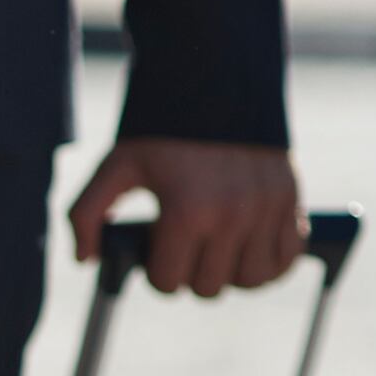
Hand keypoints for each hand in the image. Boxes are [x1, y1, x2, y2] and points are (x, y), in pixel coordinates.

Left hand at [67, 138, 306, 297]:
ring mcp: (266, 209)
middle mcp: (232, 215)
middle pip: (209, 288)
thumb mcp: (114, 168)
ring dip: (230, 275)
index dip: (156, 271)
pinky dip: (270, 264)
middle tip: (184, 246)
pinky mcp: (290, 200)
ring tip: (215, 251)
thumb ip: (85, 215)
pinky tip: (249, 251)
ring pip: (252, 281)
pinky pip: (288, 259)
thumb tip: (86, 260)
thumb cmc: (160, 134)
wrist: (217, 87)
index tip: (156, 247)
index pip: (168, 283)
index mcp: (186, 212)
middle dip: (190, 273)